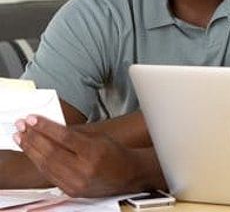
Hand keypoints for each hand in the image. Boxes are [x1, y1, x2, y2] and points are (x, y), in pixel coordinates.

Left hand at [14, 115, 162, 196]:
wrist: (127, 175)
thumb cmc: (115, 153)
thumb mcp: (99, 137)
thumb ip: (75, 134)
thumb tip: (50, 128)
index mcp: (94, 152)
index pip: (64, 137)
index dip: (46, 127)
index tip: (32, 119)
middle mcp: (84, 169)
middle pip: (51, 152)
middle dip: (33, 137)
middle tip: (22, 126)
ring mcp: (77, 182)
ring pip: (46, 165)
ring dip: (31, 150)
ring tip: (22, 138)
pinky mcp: (71, 191)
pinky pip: (49, 175)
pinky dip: (39, 162)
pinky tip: (32, 153)